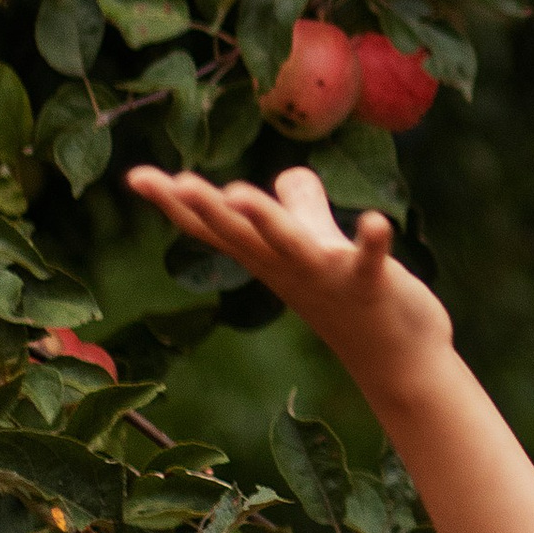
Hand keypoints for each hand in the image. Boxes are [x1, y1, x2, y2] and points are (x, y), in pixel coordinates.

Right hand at [126, 162, 453, 391]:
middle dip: (206, 208)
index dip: (176, 204)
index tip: (135, 177)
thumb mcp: (318, 246)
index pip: (215, 227)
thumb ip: (302, 208)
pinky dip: (372, 242)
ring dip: (266, 220)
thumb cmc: (351, 298)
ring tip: (239, 194)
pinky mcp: (370, 285)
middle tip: (172, 183)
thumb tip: (288, 173)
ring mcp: (326, 277)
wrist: (398, 359)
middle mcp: (289, 267)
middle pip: (239, 234)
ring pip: (289, 244)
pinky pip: (369, 261)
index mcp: (271, 256)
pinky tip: (376, 221)